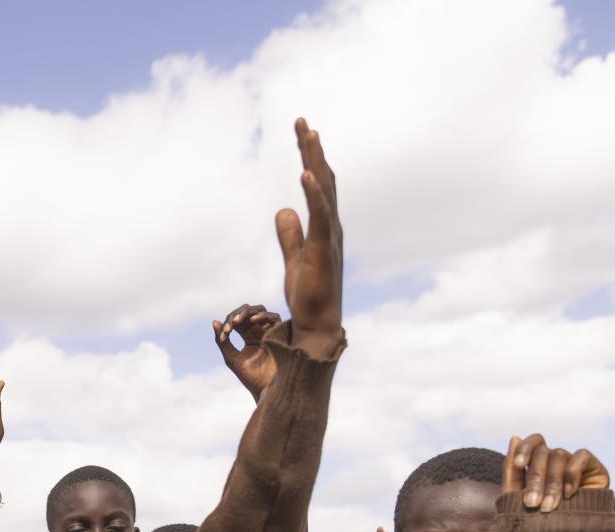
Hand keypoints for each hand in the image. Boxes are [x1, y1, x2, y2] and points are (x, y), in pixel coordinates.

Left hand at [213, 304, 282, 399]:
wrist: (264, 388)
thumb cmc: (249, 376)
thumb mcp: (231, 357)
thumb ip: (222, 341)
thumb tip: (214, 321)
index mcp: (248, 336)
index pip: (237, 320)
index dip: (229, 322)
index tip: (224, 335)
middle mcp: (259, 331)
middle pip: (248, 311)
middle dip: (236, 314)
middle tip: (230, 324)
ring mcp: (270, 331)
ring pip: (260, 309)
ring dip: (247, 311)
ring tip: (237, 321)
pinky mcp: (280, 334)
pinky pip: (274, 317)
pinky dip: (263, 315)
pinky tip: (252, 320)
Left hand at [275, 119, 342, 345]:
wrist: (317, 325)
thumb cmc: (309, 295)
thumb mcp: (293, 258)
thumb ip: (289, 234)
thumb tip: (283, 210)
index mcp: (324, 225)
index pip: (317, 183)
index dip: (309, 157)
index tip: (300, 132)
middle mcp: (331, 225)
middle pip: (323, 178)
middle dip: (312, 149)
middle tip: (301, 121)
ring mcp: (330, 236)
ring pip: (325, 190)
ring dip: (316, 161)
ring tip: (308, 134)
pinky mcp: (323, 249)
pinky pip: (320, 216)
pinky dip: (314, 193)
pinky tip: (306, 174)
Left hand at [503, 434, 608, 512]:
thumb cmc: (537, 523)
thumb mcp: (517, 498)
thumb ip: (512, 470)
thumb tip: (515, 437)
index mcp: (538, 464)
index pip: (533, 442)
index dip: (525, 448)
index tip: (519, 465)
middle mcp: (557, 461)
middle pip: (542, 452)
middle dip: (535, 479)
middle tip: (531, 503)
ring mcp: (575, 464)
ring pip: (558, 456)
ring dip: (551, 483)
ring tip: (548, 507)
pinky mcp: (594, 469)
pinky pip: (580, 456)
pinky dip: (572, 474)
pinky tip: (569, 494)